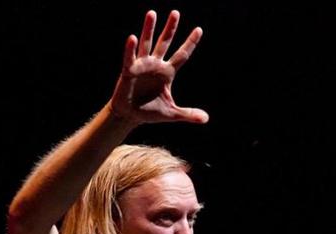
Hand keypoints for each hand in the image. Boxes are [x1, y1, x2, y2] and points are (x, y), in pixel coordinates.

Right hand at [108, 10, 207, 124]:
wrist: (130, 116)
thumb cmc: (150, 112)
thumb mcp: (172, 113)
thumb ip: (188, 114)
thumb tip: (206, 119)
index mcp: (168, 73)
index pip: (182, 55)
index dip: (190, 43)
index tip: (199, 29)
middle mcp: (156, 65)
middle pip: (165, 42)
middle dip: (170, 28)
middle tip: (175, 13)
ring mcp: (142, 66)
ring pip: (147, 44)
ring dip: (149, 29)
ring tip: (152, 13)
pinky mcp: (129, 71)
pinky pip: (130, 58)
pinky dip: (130, 49)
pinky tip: (132, 38)